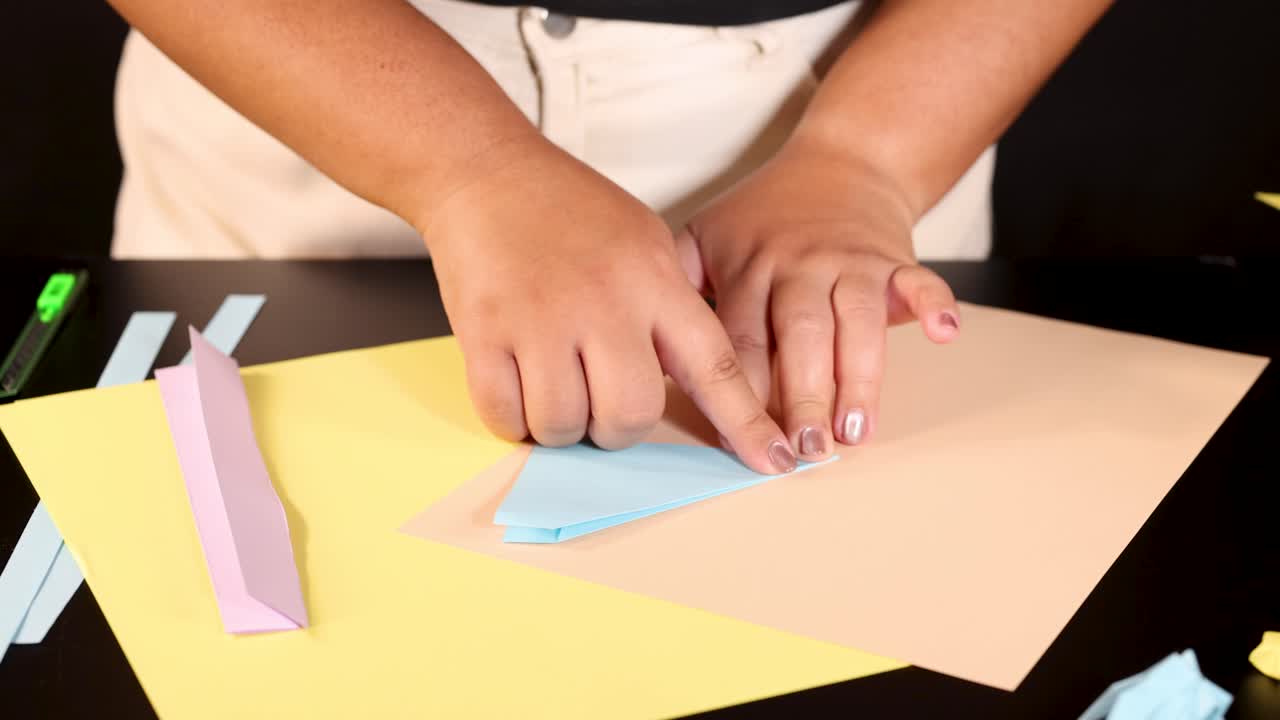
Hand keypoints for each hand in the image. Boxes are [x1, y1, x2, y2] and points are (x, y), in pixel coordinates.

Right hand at [425, 135, 795, 473]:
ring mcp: (540, 319)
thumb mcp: (643, 243)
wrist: (485, 171)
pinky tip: (517, 385)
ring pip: (565, 425)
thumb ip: (669, 309)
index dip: (747, 422)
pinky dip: (513, 419)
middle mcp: (604, 303)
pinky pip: (506, 416)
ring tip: (553, 384)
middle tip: (599, 398)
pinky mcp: (484, 332)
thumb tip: (690, 383)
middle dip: (617, 427)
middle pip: (631, 414)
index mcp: (654, 280)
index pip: (715, 365)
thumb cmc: (570, 211)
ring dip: (561, 425)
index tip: (775, 461)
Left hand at [675, 135, 961, 460]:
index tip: (742, 439)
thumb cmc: (767, 211)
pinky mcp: (894, 259)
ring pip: (856, 321)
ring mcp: (850, 262)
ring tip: (854, 430)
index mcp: (749, 269)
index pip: (740, 339)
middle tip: (803, 450)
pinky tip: (944, 334)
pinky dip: (934, 304)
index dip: (740, 391)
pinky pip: (919, 280)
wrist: (842, 160)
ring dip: (859, 376)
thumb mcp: (708, 233)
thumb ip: (677, 282)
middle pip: (799, 335)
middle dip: (801, 395)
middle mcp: (799, 266)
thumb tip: (641, 342)